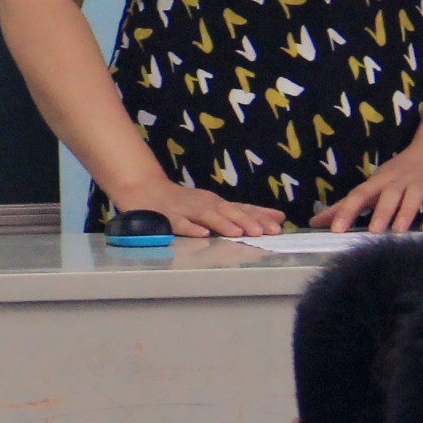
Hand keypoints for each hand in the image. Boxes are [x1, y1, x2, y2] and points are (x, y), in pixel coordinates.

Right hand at [109, 178, 286, 238]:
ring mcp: (186, 210)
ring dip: (223, 224)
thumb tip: (278, 217)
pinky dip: (191, 228)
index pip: (242, 209)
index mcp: (216, 204)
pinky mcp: (168, 217)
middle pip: (228, 212)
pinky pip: (180, 224)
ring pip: (207, 216)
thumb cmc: (183, 202)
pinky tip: (202, 234)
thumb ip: (245, 212)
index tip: (277, 225)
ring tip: (238, 233)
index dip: (260, 216)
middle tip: (264, 231)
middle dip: (247, 221)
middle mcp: (204, 204)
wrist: (144, 189)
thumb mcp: (216, 205)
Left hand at [315, 141, 422, 233]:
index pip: (359, 194)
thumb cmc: (399, 173)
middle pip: (388, 194)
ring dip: (405, 212)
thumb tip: (315, 222)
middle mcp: (399, 180)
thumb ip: (346, 205)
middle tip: (373, 230)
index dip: (347, 211)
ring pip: (413, 196)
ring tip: (398, 230)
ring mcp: (421, 183)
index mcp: (379, 180)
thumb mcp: (373, 185)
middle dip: (381, 211)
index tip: (336, 229)